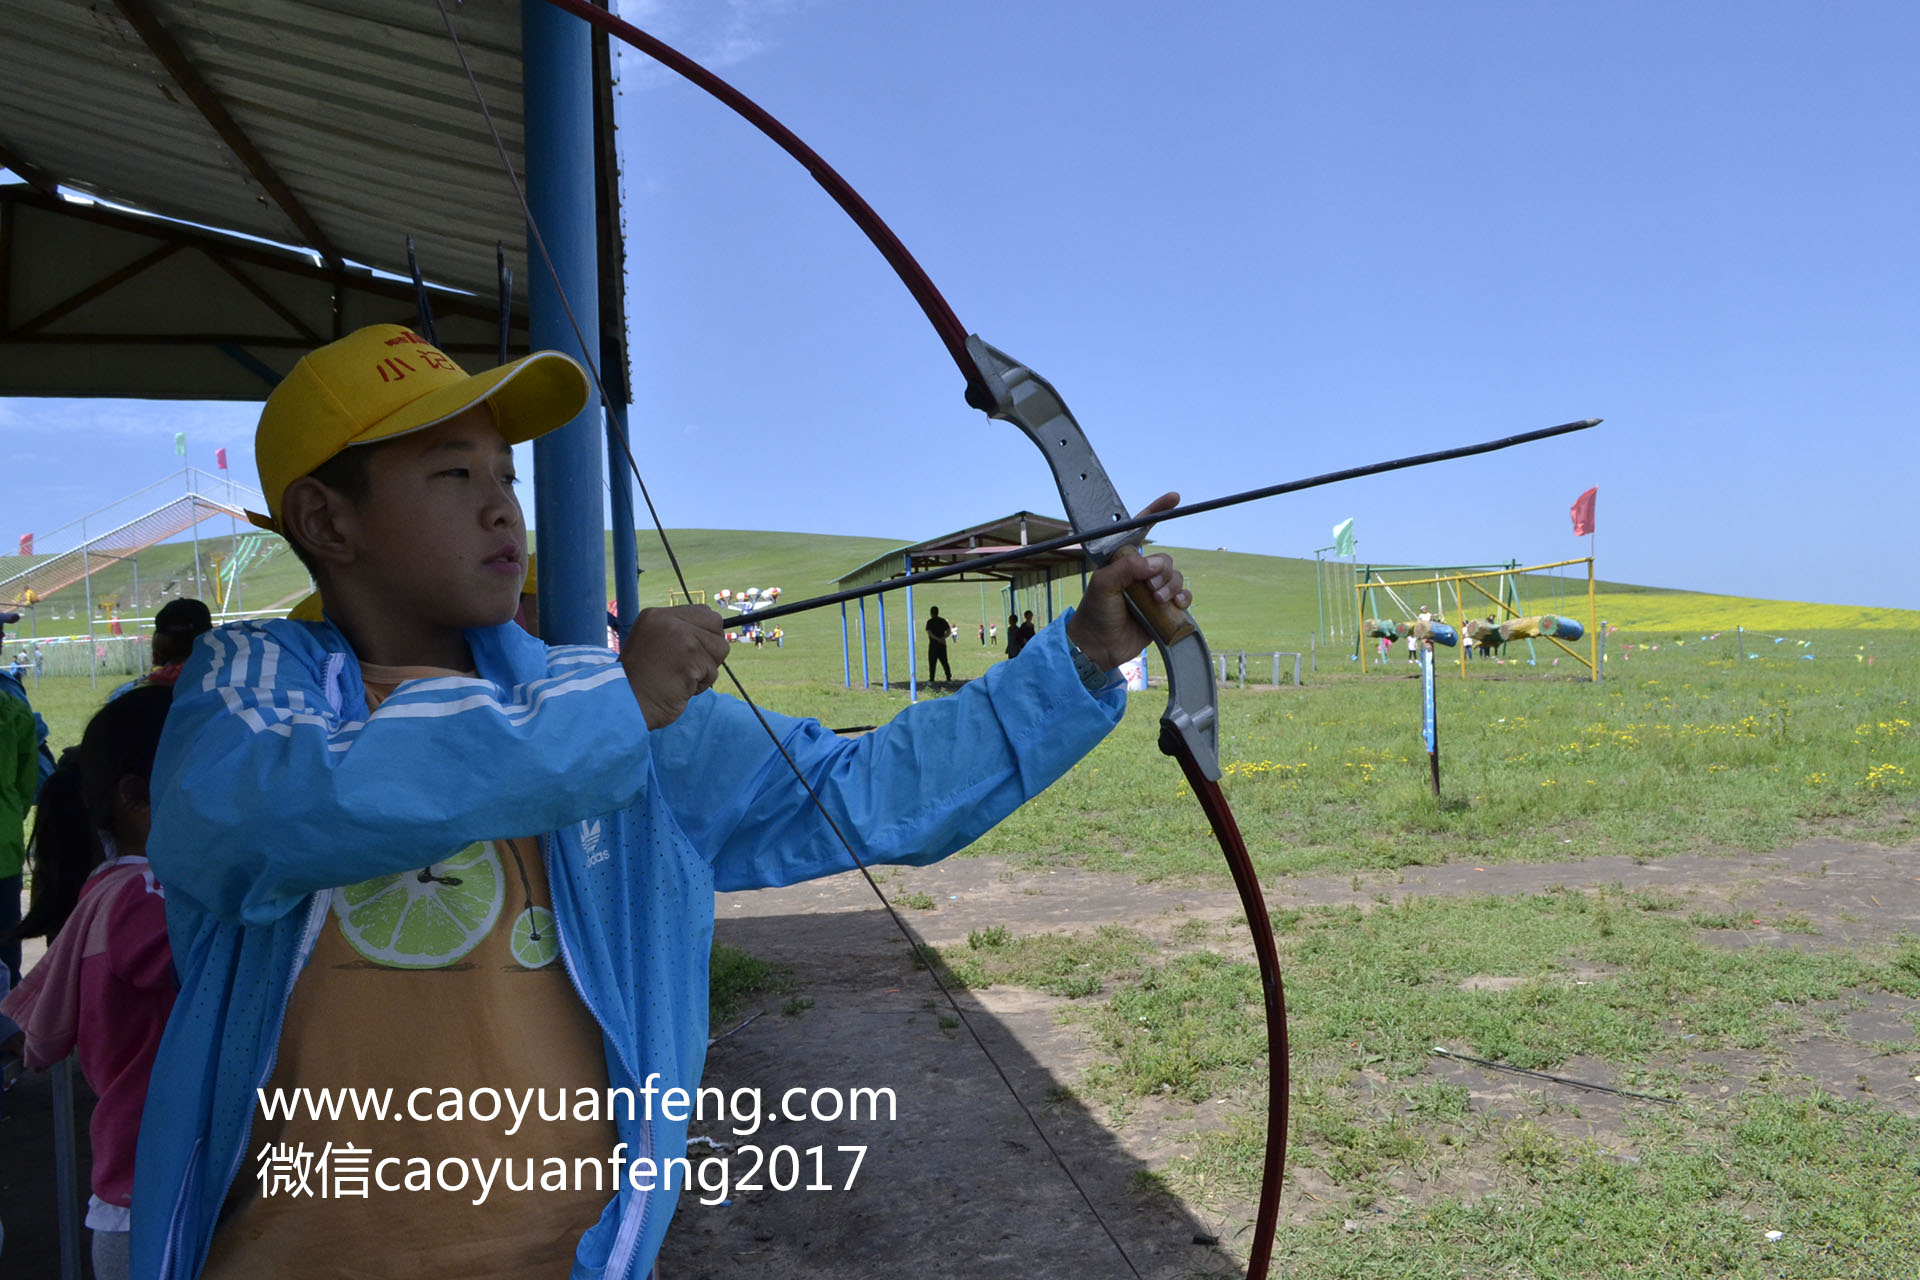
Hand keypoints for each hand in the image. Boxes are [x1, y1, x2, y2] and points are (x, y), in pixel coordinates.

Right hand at [621, 605, 730, 729]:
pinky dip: (700, 685)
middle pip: (716, 626)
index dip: (704, 636)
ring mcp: (680, 637)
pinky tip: (679, 688)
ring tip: (680, 677)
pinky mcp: (690, 658)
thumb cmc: (643, 681)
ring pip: (720, 648)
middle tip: (685, 666)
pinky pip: (712, 672)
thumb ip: (680, 634)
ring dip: (706, 670)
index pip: (704, 613)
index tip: (687, 654)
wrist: (626, 704)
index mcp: (657, 615)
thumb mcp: (655, 645)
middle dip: (709, 650)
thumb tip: (716, 635)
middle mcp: (668, 620)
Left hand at [1065, 492, 1190, 670]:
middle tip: (1150, 589)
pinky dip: (1183, 599)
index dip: (1156, 512)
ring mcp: (1151, 591)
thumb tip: (1153, 564)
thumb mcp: (1104, 585)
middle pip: (1165, 560)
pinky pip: (1183, 596)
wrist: (1098, 647)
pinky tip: (1175, 605)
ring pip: (1176, 578)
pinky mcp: (1162, 610)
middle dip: (1162, 572)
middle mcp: (1139, 573)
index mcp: (1123, 561)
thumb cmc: (1095, 613)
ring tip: (1157, 601)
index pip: (1141, 531)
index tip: (1174, 498)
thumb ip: (1126, 568)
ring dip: (1171, 587)